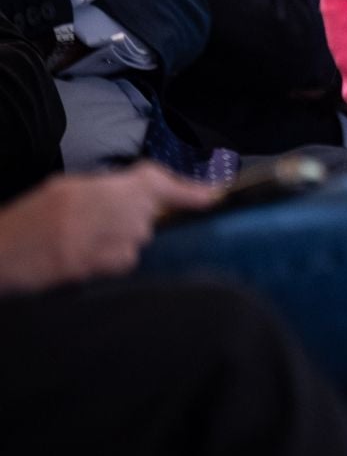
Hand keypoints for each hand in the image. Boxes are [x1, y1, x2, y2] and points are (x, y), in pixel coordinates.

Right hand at [0, 164, 218, 294]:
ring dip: (114, 242)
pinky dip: (106, 261)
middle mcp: (131, 214)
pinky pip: (122, 263)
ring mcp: (124, 244)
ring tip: (78, 240)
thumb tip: (128, 197)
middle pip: (149, 218)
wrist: (6, 252)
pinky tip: (79, 257)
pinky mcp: (113, 270)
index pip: (168, 186)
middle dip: (127, 221)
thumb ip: (106, 189)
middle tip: (90, 223)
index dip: (194, 191)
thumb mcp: (69, 188)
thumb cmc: (33, 218)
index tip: (216, 195)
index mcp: (119, 187)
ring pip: (136, 242)